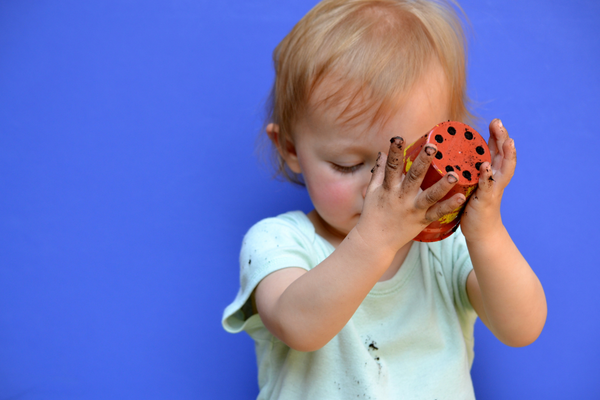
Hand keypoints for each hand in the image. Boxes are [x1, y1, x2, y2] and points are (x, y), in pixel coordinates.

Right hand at [355, 136, 465, 251]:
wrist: (375, 241)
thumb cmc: (372, 214)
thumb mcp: (371, 191)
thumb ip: (379, 172)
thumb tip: (382, 153)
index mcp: (388, 188)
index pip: (391, 166)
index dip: (394, 152)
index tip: (398, 138)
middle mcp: (401, 197)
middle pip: (413, 177)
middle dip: (423, 162)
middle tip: (433, 147)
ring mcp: (412, 210)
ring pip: (429, 196)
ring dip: (443, 185)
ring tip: (455, 174)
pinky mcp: (421, 221)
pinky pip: (438, 213)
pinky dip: (450, 206)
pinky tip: (462, 197)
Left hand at [461, 119, 515, 240]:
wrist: (480, 231)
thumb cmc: (471, 204)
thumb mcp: (470, 182)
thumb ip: (466, 168)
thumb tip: (450, 152)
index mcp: (491, 172)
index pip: (497, 150)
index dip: (497, 136)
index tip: (495, 121)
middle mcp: (496, 178)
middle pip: (504, 155)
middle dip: (503, 138)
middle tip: (498, 122)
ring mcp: (493, 189)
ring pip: (503, 168)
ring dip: (505, 154)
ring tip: (506, 141)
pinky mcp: (486, 201)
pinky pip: (487, 187)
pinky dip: (487, 176)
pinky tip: (485, 167)